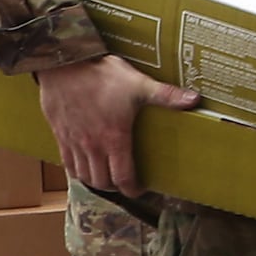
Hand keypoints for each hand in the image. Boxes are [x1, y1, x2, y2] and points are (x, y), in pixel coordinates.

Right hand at [35, 55, 199, 197]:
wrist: (66, 65)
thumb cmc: (103, 75)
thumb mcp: (139, 84)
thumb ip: (167, 95)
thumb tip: (195, 99)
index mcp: (114, 139)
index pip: (123, 177)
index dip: (133, 189)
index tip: (140, 190)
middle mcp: (92, 147)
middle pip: (102, 182)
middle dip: (115, 187)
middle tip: (125, 182)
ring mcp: (74, 143)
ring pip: (83, 176)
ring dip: (96, 180)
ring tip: (106, 176)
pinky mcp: (60, 136)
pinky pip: (66, 164)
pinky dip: (76, 171)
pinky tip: (83, 164)